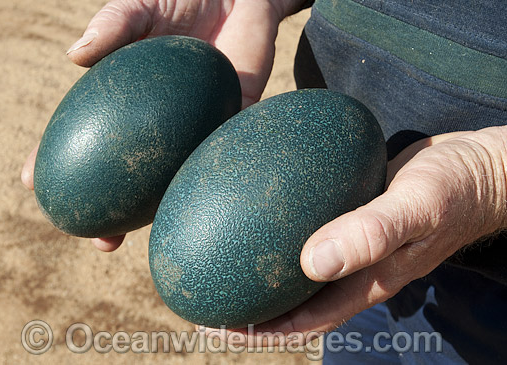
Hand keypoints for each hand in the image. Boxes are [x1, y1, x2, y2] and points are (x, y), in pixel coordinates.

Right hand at [22, 0, 307, 250]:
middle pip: (131, 174)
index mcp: (129, 100)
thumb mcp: (140, 7)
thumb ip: (115, 23)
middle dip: (113, 210)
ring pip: (173, 177)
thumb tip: (76, 56)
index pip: (87, 136)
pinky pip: (219, 152)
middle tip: (99, 238)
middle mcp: (160, 124)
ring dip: (160, 212)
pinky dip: (205, 176)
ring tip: (147, 240)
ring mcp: (196, 127)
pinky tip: (193, 201)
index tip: (35, 185)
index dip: (58, 161)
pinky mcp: (236, 119)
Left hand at [203, 126, 506, 345]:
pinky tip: (255, 213)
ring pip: (294, 268)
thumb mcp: (416, 207)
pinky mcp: (347, 214)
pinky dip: (277, 231)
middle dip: (247, 306)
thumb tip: (312, 263)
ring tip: (217, 260)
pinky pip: (305, 229)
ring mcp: (349, 243)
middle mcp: (351, 268)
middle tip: (202, 296)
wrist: (474, 167)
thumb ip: (372, 233)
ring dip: (257, 272)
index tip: (216, 327)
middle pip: (289, 300)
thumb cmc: (453, 189)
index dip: (259, 331)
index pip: (303, 320)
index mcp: (365, 281)